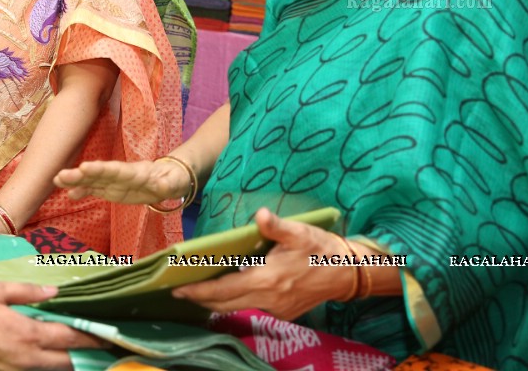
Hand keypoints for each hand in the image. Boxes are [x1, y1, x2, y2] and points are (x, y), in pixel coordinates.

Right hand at [0, 283, 105, 369]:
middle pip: (69, 362)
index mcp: (29, 333)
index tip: (108, 335)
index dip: (92, 338)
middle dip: (86, 355)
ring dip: (68, 363)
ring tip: (79, 353)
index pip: (70, 338)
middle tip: (100, 347)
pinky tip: (53, 359)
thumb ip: (28, 291)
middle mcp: (30, 358)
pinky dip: (49, 369)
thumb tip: (54, 291)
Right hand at [54, 158, 190, 205]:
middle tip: (61, 176)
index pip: (116, 170)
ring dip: (75, 181)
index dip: (101, 169)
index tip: (85, 167)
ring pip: (92, 180)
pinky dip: (81, 191)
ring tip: (57, 180)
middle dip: (80, 174)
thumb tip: (164, 186)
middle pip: (99, 174)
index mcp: (136, 172)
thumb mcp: (175, 182)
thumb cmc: (173, 180)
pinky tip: (68, 194)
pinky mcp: (111, 190)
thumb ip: (168, 184)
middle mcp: (120, 175)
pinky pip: (94, 190)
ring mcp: (114, 182)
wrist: (168, 179)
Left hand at [169, 208, 354, 320]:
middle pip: (226, 303)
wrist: (348, 272)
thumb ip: (277, 226)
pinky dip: (238, 300)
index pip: (224, 289)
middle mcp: (269, 299)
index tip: (179, 289)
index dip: (200, 291)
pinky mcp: (284, 313)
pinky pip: (254, 307)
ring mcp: (277, 309)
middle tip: (180, 290)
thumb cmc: (321, 249)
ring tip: (198, 290)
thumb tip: (261, 214)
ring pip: (239, 307)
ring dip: (218, 300)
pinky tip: (230, 289)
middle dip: (201, 298)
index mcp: (268, 279)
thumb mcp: (300, 232)